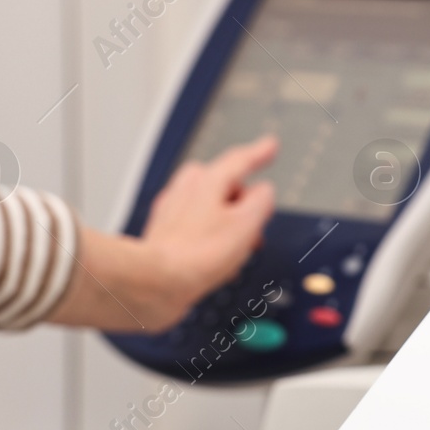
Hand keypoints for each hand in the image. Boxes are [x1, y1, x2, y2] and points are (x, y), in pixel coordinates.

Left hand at [51, 136, 277, 331]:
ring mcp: (173, 209)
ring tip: (236, 251)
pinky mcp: (165, 232)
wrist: (158, 282)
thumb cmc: (198, 255)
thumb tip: (263, 193)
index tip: (270, 146)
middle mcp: (187, 188)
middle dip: (242, 204)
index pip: (240, 160)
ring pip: (211, 207)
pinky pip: (197, 226)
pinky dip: (211, 237)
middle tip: (255, 227)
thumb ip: (261, 201)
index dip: (260, 154)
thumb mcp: (247, 224)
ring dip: (228, 224)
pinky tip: (215, 260)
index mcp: (208, 180)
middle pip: (225, 186)